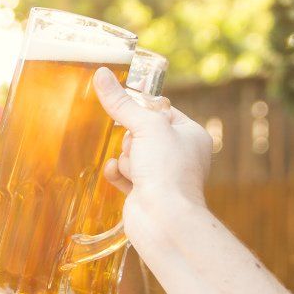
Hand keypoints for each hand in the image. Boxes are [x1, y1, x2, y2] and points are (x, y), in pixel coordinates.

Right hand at [93, 66, 212, 219]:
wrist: (164, 219)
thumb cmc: (167, 170)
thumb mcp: (146, 126)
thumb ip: (121, 102)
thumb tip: (101, 74)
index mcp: (191, 135)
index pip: (162, 109)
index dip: (144, 110)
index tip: (131, 110)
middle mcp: (180, 154)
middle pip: (141, 131)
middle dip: (132, 140)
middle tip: (140, 149)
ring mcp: (162, 174)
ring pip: (130, 152)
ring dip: (127, 159)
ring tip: (137, 170)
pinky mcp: (144, 191)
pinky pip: (123, 172)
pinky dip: (119, 173)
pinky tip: (120, 175)